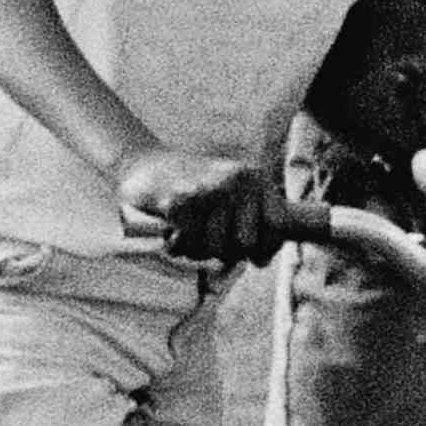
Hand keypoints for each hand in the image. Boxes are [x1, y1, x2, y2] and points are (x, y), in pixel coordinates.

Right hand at [114, 147, 275, 265]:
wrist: (146, 165)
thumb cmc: (197, 193)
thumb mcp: (236, 201)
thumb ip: (257, 228)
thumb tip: (262, 260)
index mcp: (256, 178)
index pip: (278, 226)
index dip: (264, 247)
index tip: (250, 251)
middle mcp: (237, 179)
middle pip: (245, 244)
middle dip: (226, 250)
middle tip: (208, 235)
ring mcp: (208, 188)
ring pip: (214, 248)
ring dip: (197, 248)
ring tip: (188, 229)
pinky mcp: (179, 200)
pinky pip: (186, 244)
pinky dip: (176, 244)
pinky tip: (171, 227)